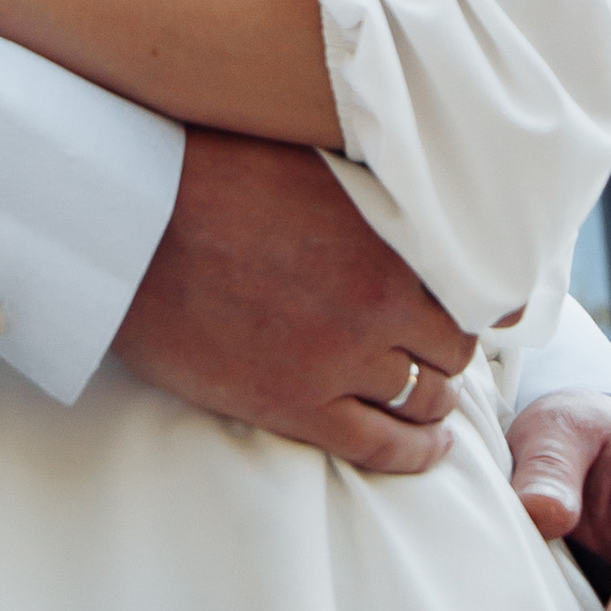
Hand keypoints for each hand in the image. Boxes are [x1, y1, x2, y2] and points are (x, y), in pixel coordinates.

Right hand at [114, 130, 473, 473]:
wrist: (134, 223)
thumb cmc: (208, 169)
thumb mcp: (309, 156)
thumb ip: (368, 183)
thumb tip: (409, 169)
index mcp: (384, 239)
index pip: (470, 289)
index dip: (476, 300)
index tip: (473, 303)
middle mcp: (375, 303)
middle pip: (451, 349)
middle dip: (450, 352)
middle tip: (440, 350)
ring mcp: (337, 360)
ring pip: (424, 401)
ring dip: (435, 401)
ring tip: (433, 400)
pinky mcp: (295, 405)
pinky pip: (379, 447)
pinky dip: (414, 453)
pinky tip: (425, 447)